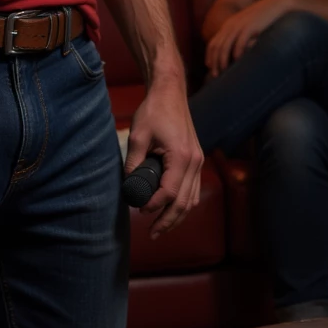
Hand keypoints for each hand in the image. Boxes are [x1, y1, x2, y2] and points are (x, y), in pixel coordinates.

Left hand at [125, 73, 203, 237]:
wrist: (170, 92)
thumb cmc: (153, 111)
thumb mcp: (138, 136)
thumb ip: (133, 163)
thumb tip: (129, 187)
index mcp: (181, 156)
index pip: (170, 192)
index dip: (155, 206)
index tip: (139, 211)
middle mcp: (195, 162)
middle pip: (185, 202)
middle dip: (168, 221)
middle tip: (152, 234)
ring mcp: (198, 161)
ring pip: (192, 199)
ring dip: (177, 216)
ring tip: (160, 228)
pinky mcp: (196, 159)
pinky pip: (193, 189)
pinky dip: (184, 203)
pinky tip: (171, 210)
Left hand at [204, 0, 293, 76]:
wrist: (276, 4)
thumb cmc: (264, 18)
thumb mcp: (247, 26)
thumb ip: (240, 36)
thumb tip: (236, 53)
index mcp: (228, 25)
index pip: (213, 43)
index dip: (210, 56)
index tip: (210, 68)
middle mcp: (231, 25)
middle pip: (217, 46)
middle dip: (214, 61)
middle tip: (215, 75)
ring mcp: (239, 25)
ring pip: (225, 45)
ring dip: (223, 59)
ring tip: (223, 71)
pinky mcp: (250, 26)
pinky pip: (240, 41)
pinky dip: (237, 51)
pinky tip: (237, 60)